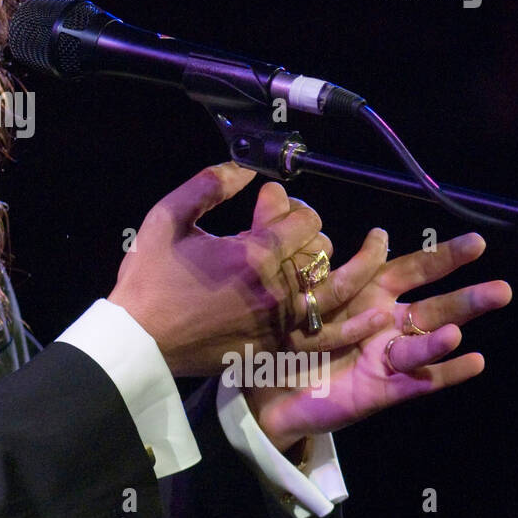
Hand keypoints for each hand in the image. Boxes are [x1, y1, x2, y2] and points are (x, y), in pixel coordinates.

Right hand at [108, 165, 389, 376]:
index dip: (294, 206)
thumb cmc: (148, 279)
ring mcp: (278, 323)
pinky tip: (379, 313)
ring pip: (335, 289)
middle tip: (295, 228)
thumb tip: (245, 167)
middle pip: (321, 251)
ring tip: (378, 248)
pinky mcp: (275, 349)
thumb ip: (208, 185)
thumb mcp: (168, 218)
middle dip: (312, 233)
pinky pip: (327, 337)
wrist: (139, 340)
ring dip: (360, 267)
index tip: (274, 204)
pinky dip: (356, 325)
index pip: (303, 220)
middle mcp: (274, 289)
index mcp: (251, 254)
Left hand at [245, 231, 511, 451]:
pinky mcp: (382, 388)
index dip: (439, 256)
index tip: (473, 241)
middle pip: (433, 304)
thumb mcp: (280, 284)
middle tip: (505, 286)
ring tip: (462, 326)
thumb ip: (276, 238)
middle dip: (467, 293)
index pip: (411, 269)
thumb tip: (270, 191)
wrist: (267, 388)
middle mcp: (386, 323)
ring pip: (428, 340)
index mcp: (368, 294)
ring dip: (450, 331)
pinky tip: (474, 361)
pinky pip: (419, 380)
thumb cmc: (281, 334)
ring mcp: (388, 357)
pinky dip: (445, 370)